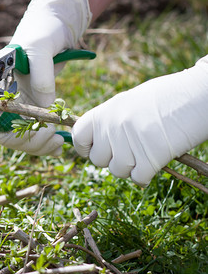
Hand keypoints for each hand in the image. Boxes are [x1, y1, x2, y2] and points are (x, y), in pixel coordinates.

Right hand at [0, 0, 91, 155]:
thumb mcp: (41, 48)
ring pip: (22, 138)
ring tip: (59, 141)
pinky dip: (46, 142)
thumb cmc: (41, 32)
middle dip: (29, 143)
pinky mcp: (33, 108)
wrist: (54, 29)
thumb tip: (45, 104)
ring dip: (40, 145)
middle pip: (7, 136)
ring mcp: (19, 105)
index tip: (36, 132)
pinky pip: (35, 133)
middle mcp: (4, 100)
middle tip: (52, 138)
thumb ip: (41, 74)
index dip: (9, 136)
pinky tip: (58, 143)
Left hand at [72, 55, 207, 185]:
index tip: (94, 149)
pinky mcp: (150, 157)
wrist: (200, 95)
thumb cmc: (168, 96)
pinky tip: (157, 160)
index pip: (78, 136)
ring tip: (147, 150)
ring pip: (117, 171)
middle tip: (132, 149)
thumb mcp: (130, 102)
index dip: (85, 147)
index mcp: (105, 111)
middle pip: (98, 160)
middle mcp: (113, 126)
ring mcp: (130, 142)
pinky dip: (146, 174)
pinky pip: (137, 178)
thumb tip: (93, 142)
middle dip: (112, 159)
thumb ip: (110, 121)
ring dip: (131, 167)